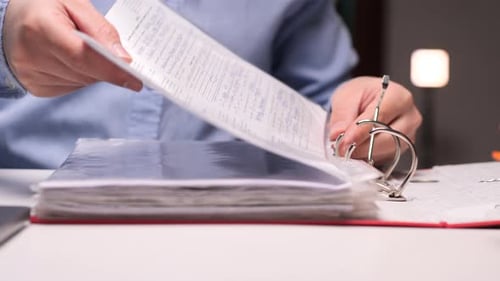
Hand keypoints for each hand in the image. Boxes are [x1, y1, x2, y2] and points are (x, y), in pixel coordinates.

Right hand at [3, 0, 141, 96]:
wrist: (10, 20)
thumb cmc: (45, 6)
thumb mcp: (74, 3)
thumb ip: (101, 30)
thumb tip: (124, 60)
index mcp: (40, 28)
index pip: (82, 57)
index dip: (111, 70)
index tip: (135, 81)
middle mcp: (31, 56)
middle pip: (86, 72)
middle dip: (105, 66)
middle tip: (112, 54)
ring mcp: (31, 75)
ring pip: (82, 82)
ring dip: (92, 70)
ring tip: (81, 48)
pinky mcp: (36, 87)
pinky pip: (73, 86)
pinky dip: (80, 75)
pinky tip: (70, 60)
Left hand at [328, 76, 421, 163]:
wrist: (366, 101)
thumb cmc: (360, 95)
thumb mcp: (345, 98)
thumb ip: (342, 116)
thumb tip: (338, 134)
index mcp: (399, 97)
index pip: (380, 118)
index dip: (360, 132)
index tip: (345, 141)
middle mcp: (410, 117)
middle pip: (389, 139)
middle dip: (362, 147)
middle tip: (341, 148)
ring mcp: (409, 135)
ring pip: (387, 152)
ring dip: (363, 154)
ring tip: (345, 148)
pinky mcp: (402, 149)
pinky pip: (385, 159)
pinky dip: (367, 158)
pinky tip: (355, 151)